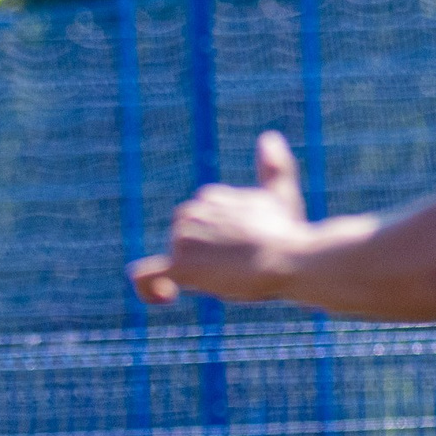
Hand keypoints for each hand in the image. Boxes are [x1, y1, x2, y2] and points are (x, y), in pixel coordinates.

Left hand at [129, 131, 313, 304]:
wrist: (291, 257)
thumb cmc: (288, 232)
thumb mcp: (281, 195)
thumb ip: (273, 169)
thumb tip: (267, 137)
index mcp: (208, 197)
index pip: (196, 230)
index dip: (213, 245)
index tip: (238, 251)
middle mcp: (190, 212)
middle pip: (182, 247)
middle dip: (203, 259)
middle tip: (237, 265)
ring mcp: (183, 239)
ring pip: (175, 265)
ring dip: (197, 276)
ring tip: (229, 274)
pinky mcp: (181, 265)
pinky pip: (144, 279)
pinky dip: (148, 291)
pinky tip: (165, 297)